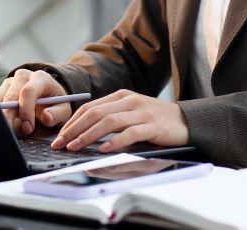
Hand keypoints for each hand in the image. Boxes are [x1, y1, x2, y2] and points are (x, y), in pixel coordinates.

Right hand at [0, 69, 69, 134]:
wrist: (48, 95)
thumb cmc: (56, 103)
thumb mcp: (63, 109)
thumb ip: (57, 114)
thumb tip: (46, 117)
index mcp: (41, 78)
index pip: (28, 91)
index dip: (26, 110)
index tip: (28, 128)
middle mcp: (23, 76)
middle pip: (11, 95)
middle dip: (10, 116)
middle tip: (13, 134)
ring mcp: (11, 81)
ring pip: (0, 98)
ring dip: (2, 115)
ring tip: (9, 128)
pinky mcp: (2, 88)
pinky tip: (0, 122)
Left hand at [50, 89, 188, 152]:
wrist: (186, 120)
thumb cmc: (155, 119)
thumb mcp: (131, 111)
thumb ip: (111, 116)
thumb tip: (83, 131)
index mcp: (121, 96)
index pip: (90, 107)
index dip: (72, 122)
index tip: (60, 136)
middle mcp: (129, 101)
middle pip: (95, 113)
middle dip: (75, 129)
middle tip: (61, 144)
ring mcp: (141, 112)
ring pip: (109, 122)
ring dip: (89, 135)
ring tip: (75, 147)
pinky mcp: (153, 126)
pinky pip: (130, 133)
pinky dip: (115, 141)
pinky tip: (103, 150)